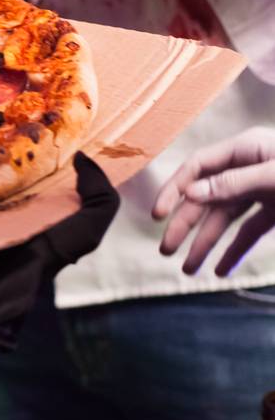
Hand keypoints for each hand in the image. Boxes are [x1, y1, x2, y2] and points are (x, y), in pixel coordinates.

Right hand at [153, 127, 274, 275]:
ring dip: (205, 243)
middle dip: (185, 224)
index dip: (174, 190)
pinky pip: (249, 231)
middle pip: (206, 197)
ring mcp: (261, 190)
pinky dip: (235, 250)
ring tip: (189, 270)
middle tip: (166, 251)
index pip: (197, 167)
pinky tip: (220, 270)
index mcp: (245, 149)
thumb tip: (192, 194)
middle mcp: (248, 168)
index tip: (158, 216)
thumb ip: (235, 183)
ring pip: (224, 218)